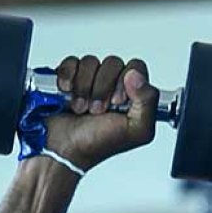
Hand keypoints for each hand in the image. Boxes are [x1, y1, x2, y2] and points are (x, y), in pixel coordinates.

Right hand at [44, 55, 158, 171]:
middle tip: (97, 110)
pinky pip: (71, 62)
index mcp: (132, 97)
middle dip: (102, 88)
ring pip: (91, 62)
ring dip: (84, 87)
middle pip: (113, 63)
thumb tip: (136, 75)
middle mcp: (112, 87)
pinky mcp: (69, 77)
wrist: (63, 150)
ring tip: (81, 108)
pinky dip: (68, 77)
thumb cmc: (97, 145)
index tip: (117, 102)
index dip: (126, 82)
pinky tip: (67, 94)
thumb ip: (148, 102)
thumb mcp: (137, 131)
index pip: (136, 68)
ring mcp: (90, 81)